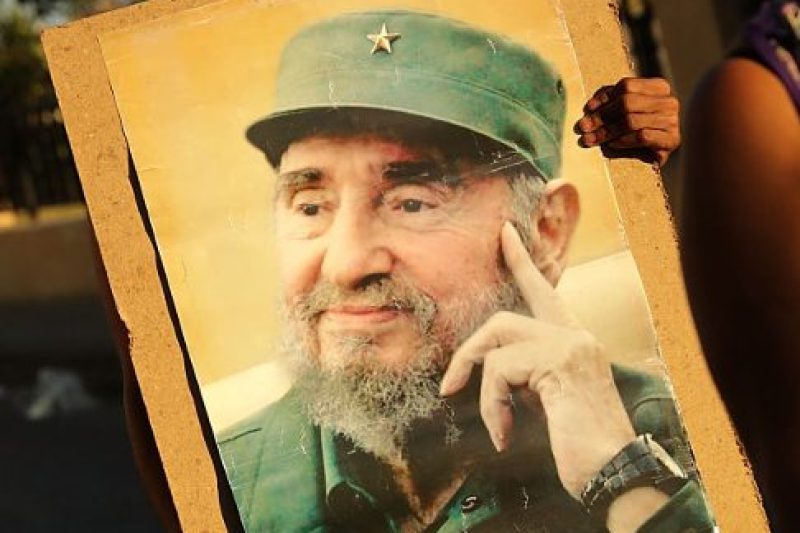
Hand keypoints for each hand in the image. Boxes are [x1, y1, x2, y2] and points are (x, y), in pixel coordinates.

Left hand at [439, 221, 634, 497]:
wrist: (615, 472)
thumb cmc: (581, 445)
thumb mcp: (549, 400)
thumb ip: (529, 374)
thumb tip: (491, 369)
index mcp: (575, 341)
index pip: (544, 291)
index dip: (521, 261)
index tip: (504, 233)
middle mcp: (576, 335)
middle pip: (502, 320)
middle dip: (469, 353)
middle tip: (449, 387)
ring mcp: (569, 345)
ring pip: (496, 342)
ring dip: (484, 390)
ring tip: (496, 427)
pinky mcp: (558, 362)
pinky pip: (500, 370)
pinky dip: (493, 406)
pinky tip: (504, 436)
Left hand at [575, 77, 679, 166]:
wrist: (655, 155)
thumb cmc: (635, 130)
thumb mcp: (622, 111)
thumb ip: (609, 102)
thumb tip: (590, 107)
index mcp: (658, 87)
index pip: (626, 86)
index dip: (604, 98)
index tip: (587, 110)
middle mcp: (668, 101)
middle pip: (627, 103)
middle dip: (601, 117)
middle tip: (583, 127)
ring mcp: (672, 120)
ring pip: (632, 121)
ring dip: (606, 132)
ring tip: (590, 139)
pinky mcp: (671, 139)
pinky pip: (641, 136)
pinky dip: (623, 141)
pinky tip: (611, 144)